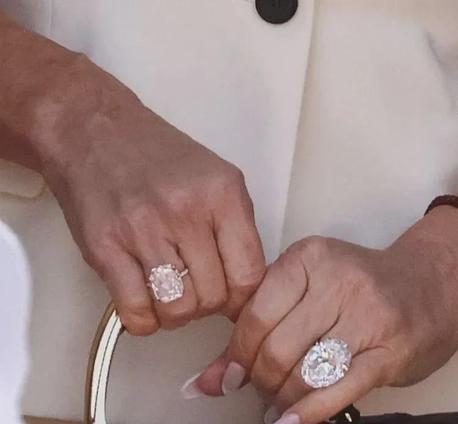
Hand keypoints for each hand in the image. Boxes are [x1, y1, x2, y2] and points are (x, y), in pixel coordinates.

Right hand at [41, 88, 265, 334]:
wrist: (95, 131)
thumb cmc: (159, 157)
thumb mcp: (218, 177)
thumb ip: (237, 228)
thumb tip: (247, 286)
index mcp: (222, 194)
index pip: (249, 273)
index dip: (244, 297)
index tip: (234, 297)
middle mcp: (185, 212)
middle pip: (214, 296)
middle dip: (208, 305)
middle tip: (197, 289)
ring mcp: (142, 231)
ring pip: (177, 308)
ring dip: (176, 314)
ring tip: (170, 295)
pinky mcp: (104, 248)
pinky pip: (135, 310)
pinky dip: (143, 319)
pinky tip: (145, 302)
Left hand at [191, 208, 457, 423]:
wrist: (435, 281)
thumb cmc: (366, 285)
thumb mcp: (312, 286)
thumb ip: (261, 324)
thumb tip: (212, 380)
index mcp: (310, 257)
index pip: (255, 315)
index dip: (237, 354)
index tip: (229, 376)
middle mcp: (338, 281)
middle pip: (277, 348)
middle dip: (260, 380)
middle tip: (260, 390)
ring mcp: (368, 316)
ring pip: (304, 372)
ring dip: (282, 399)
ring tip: (279, 405)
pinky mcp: (391, 351)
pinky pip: (338, 390)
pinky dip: (308, 413)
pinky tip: (292, 421)